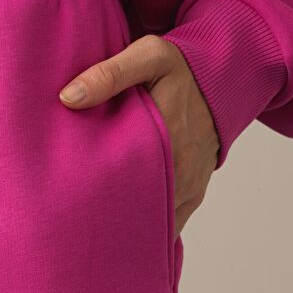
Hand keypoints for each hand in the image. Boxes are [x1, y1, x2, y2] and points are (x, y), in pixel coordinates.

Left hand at [59, 34, 219, 237]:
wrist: (224, 79)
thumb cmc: (183, 67)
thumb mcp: (148, 57)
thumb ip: (109, 74)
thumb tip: (68, 97)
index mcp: (164, 137)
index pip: (124, 180)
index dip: (96, 198)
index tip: (69, 206)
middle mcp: (180, 168)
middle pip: (138, 208)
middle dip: (109, 219)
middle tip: (76, 226)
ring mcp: (190, 184)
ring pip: (156, 219)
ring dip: (131, 226)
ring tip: (99, 235)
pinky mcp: (195, 190)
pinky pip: (174, 221)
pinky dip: (152, 229)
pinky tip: (129, 235)